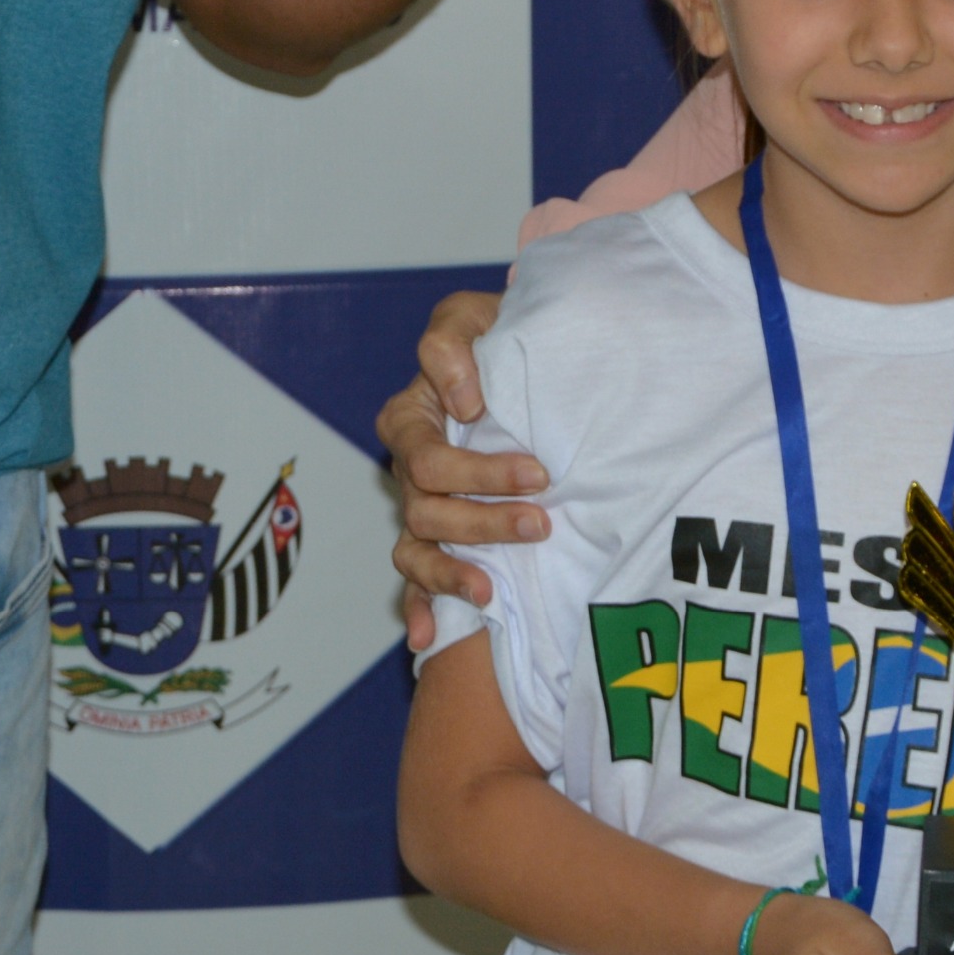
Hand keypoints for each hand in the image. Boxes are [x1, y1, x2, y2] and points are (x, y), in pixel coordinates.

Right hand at [381, 290, 531, 653]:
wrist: (536, 359)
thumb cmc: (502, 337)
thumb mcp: (474, 316)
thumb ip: (452, 343)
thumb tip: (464, 402)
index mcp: (413, 415)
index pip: (425, 455)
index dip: (475, 471)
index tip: (537, 471)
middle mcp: (410, 468)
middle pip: (426, 508)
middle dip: (483, 519)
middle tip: (543, 519)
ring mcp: (421, 508)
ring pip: (418, 550)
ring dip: (454, 570)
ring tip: (495, 587)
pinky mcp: (440, 538)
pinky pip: (415, 583)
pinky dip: (421, 610)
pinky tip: (428, 638)